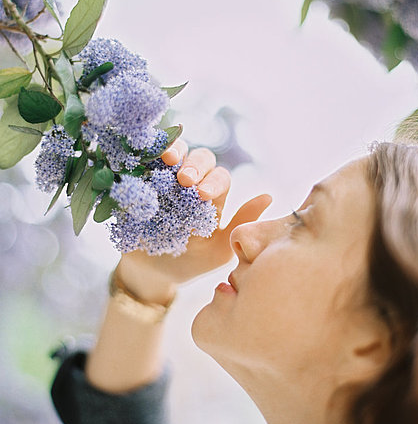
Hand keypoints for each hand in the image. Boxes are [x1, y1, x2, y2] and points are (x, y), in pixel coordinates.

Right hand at [115, 139, 271, 302]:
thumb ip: (240, 223)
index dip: (214, 182)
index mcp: (213, 195)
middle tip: (185, 180)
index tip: (204, 195)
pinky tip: (146, 157)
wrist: (151, 273)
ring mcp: (166, 175)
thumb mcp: (219, 249)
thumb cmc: (191, 262)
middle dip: (195, 166)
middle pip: (201, 159)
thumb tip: (268, 196)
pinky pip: (146, 157)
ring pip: (176, 151)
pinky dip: (148, 152)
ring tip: (169, 160)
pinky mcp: (142, 177)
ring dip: (174, 150)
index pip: (220, 178)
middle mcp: (192, 181)